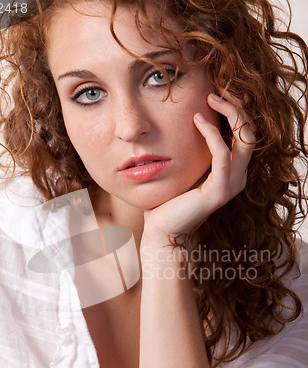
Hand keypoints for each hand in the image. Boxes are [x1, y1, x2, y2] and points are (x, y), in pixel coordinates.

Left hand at [142, 90, 255, 246]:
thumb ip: (193, 148)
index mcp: (232, 170)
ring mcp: (231, 184)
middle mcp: (238, 176)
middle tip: (216, 89)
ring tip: (210, 97)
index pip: (245, 133)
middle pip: (251, 131)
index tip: (216, 90)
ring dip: (230, 113)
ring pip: (245, 139)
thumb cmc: (169, 199)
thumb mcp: (186, 166)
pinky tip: (197, 119)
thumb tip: (187, 118)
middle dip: (237, 106)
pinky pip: (222, 155)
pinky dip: (212, 133)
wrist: (163, 230)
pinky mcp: (219, 191)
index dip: (235, 109)